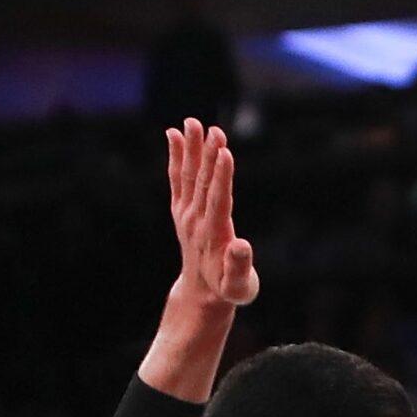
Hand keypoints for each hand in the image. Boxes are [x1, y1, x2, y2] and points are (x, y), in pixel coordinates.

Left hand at [167, 119, 258, 308]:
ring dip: (191, 149)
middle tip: (213, 129)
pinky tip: (175, 135)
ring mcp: (186, 214)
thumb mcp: (239, 286)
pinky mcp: (181, 210)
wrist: (201, 294)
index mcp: (214, 235)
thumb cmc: (228, 289)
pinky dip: (175, 157)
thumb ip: (239, 267)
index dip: (221, 176)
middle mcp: (196, 221)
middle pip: (202, 183)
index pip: (218, 200)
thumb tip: (241, 245)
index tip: (224, 151)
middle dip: (208, 155)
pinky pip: (177, 180)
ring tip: (192, 122)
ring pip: (188, 176)